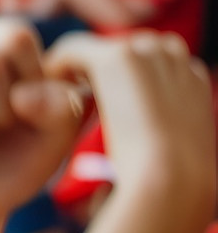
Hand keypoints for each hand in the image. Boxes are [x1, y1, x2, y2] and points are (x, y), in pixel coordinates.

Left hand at [46, 31, 216, 232]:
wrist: (174, 178)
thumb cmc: (171, 183)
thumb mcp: (168, 155)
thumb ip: (155, 140)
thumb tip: (133, 162)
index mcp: (191, 77)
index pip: (146, 63)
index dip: (113, 82)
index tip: (87, 103)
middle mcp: (173, 55)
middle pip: (120, 50)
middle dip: (91, 71)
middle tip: (61, 97)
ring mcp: (147, 51)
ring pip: (95, 49)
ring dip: (72, 70)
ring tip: (49, 96)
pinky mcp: (119, 58)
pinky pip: (71, 51)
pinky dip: (52, 69)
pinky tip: (40, 91)